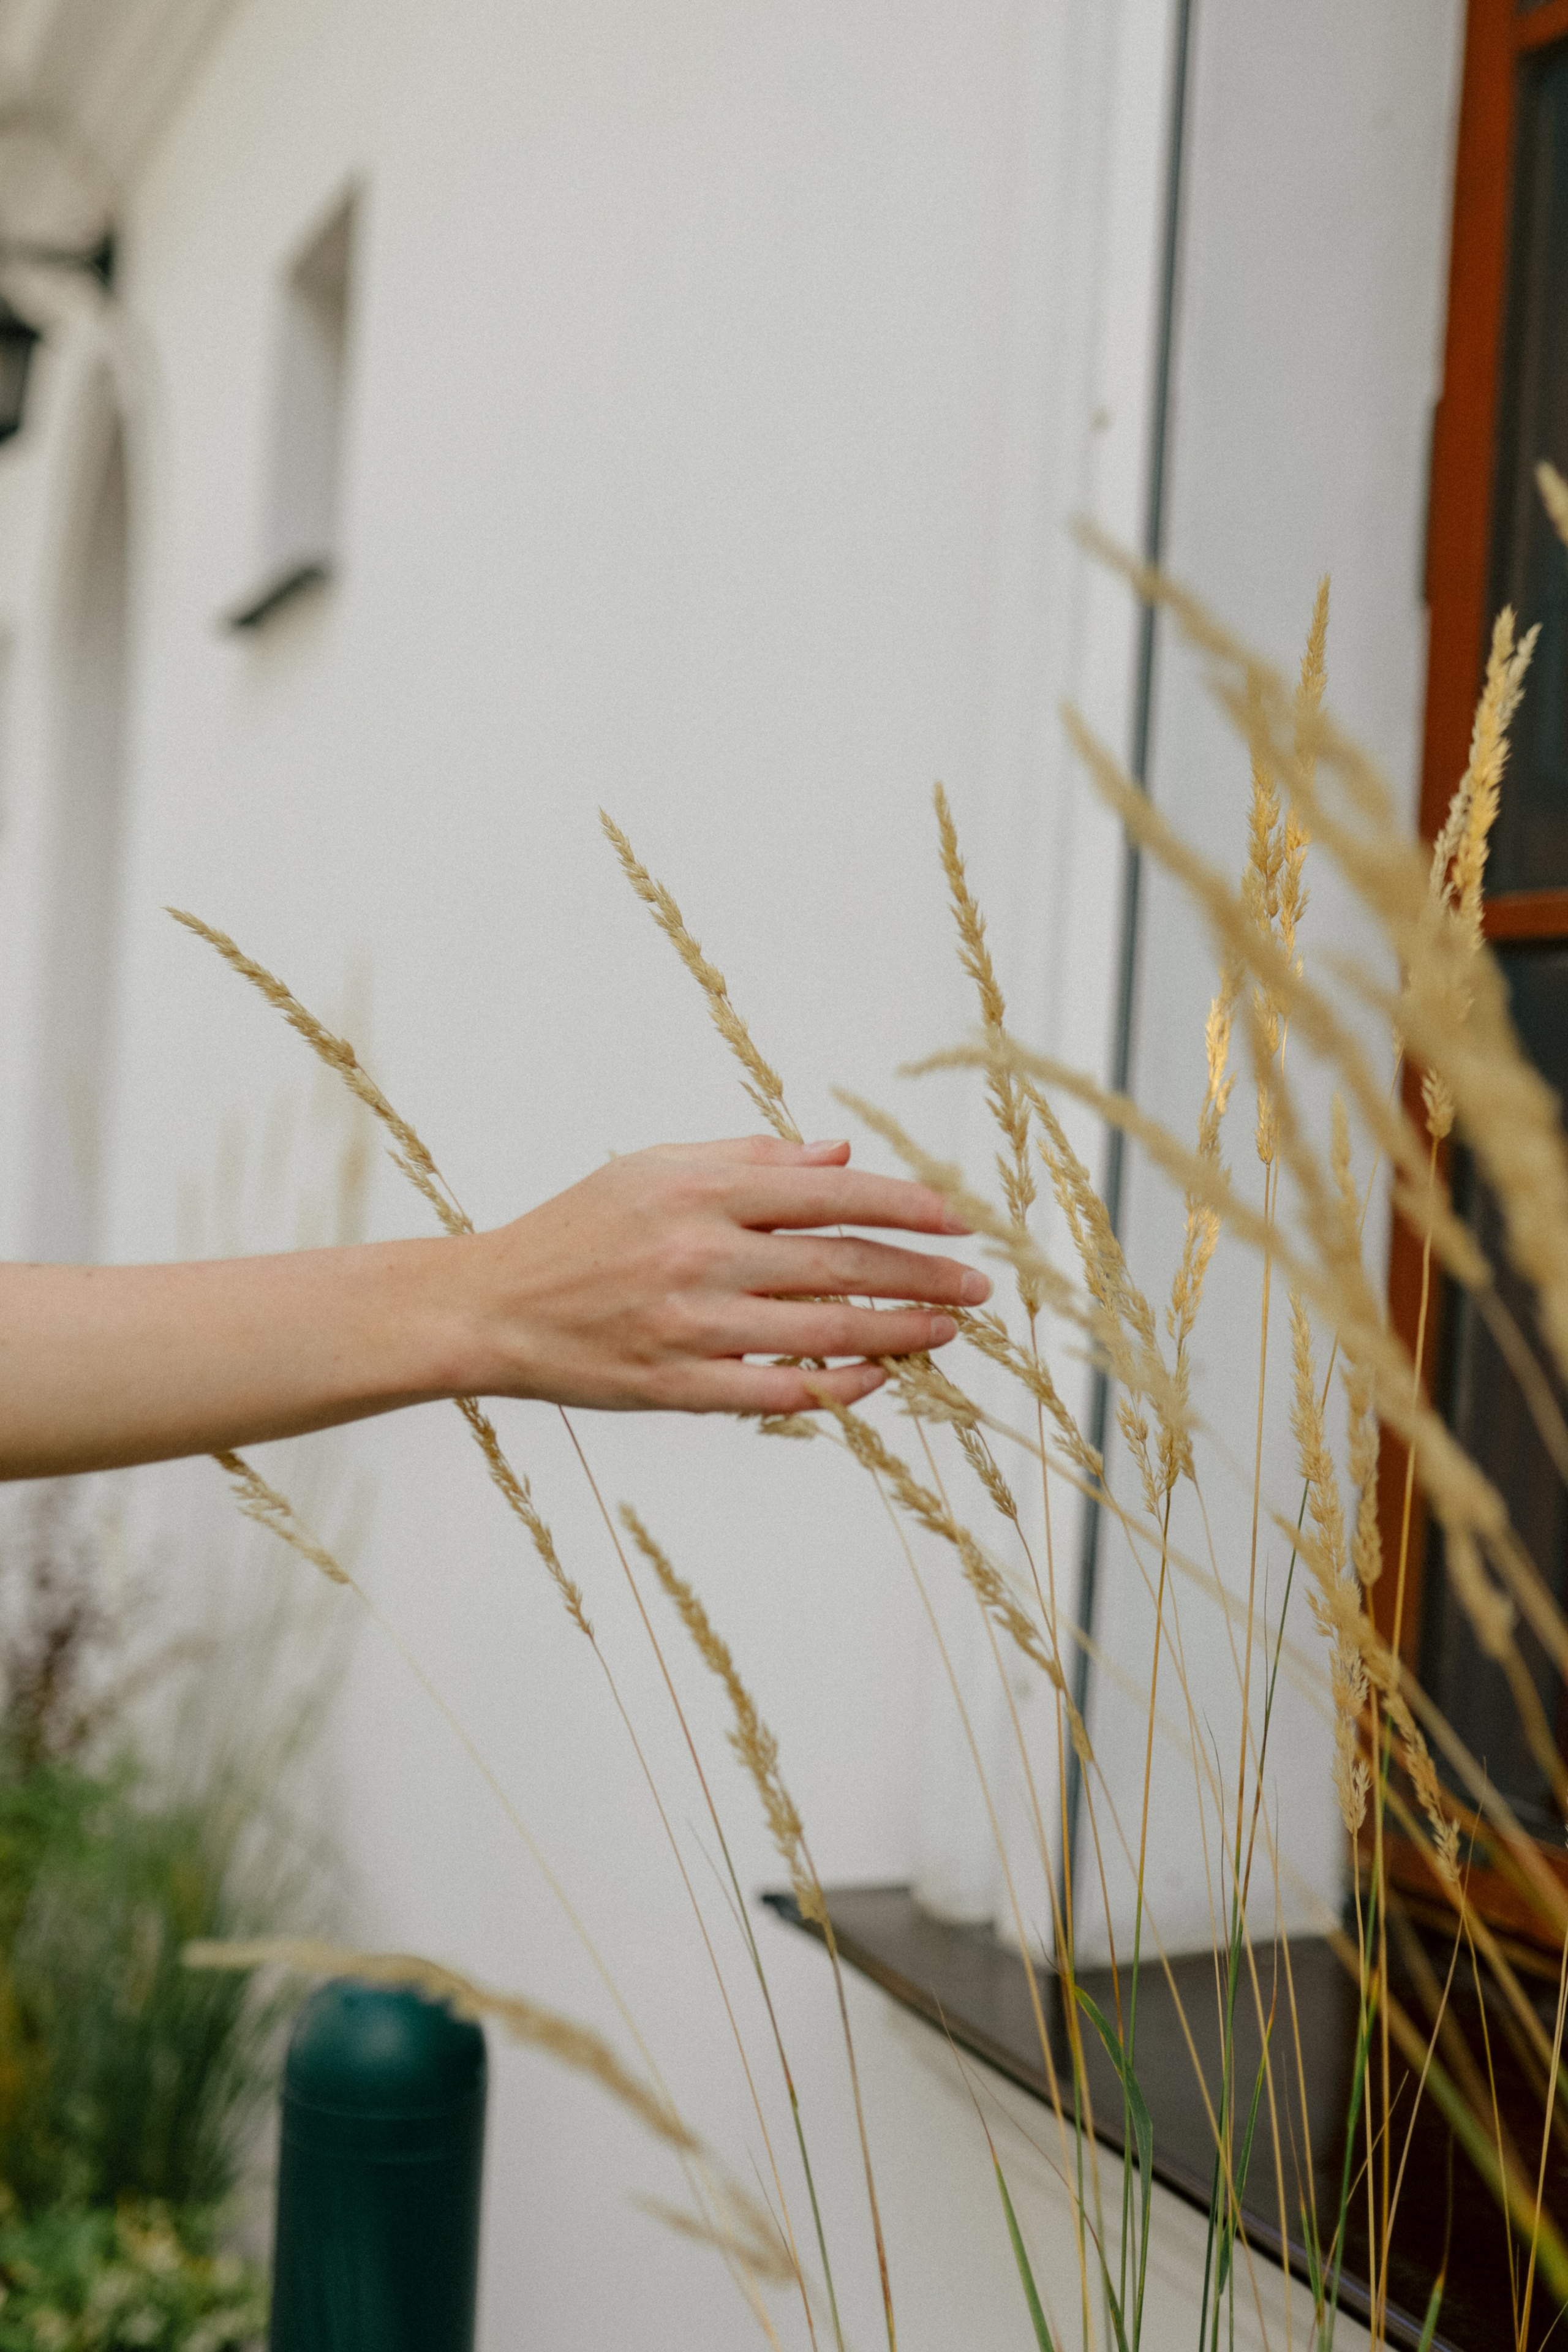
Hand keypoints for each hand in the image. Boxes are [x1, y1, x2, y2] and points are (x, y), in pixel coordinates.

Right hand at [466, 1134, 990, 1414]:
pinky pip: (779, 1391)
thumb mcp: (656, 1168)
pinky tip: (879, 1378)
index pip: (832, 1195)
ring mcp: (690, 1327)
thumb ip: (751, 1160)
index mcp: (700, 1192)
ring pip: (824, 1332)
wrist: (494, 1307)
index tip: (962, 1219)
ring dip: (900, 1332)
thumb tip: (840, 1156)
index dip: (908, 1206)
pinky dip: (838, 1386)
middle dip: (924, 1275)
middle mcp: (701, 1256)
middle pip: (842, 1265)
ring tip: (948, 1330)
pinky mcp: (676, 1387)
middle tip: (979, 1286)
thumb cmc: (579, 1228)